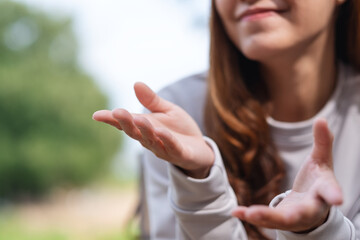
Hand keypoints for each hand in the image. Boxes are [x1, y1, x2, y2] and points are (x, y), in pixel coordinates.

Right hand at [92, 82, 213, 177]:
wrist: (200, 148)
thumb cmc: (179, 129)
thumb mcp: (167, 110)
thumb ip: (152, 101)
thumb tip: (136, 83)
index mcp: (145, 128)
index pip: (125, 123)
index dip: (111, 120)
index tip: (97, 115)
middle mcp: (150, 139)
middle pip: (135, 132)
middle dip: (126, 123)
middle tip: (116, 113)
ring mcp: (164, 148)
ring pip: (151, 140)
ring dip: (144, 130)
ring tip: (138, 119)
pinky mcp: (179, 153)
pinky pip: (172, 147)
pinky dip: (166, 140)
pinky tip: (161, 132)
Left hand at [232, 118, 342, 232]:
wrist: (312, 209)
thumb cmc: (317, 182)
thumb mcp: (321, 161)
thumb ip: (322, 142)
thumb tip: (322, 119)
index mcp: (322, 192)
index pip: (329, 192)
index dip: (333, 194)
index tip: (338, 199)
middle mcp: (310, 209)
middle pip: (303, 212)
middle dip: (293, 215)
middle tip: (287, 216)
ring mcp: (293, 218)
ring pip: (280, 220)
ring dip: (265, 217)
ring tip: (250, 213)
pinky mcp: (278, 221)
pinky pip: (264, 221)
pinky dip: (249, 216)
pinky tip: (236, 212)